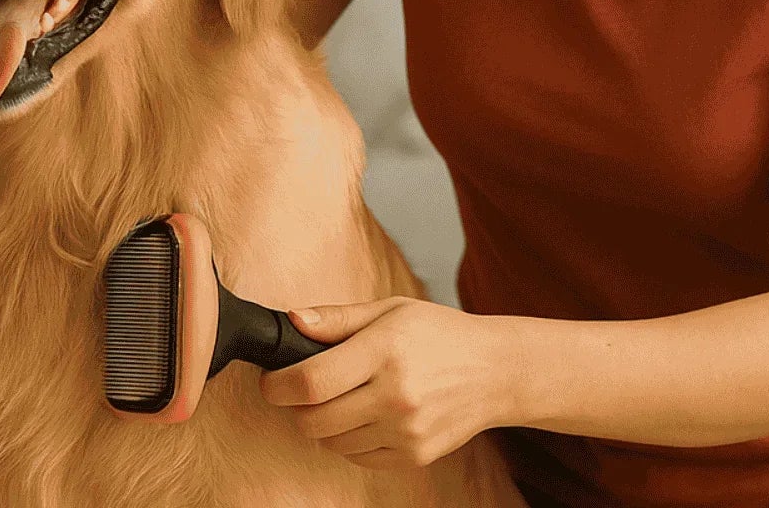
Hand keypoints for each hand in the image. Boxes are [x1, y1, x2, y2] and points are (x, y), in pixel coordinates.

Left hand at [258, 296, 519, 469]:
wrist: (495, 371)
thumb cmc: (439, 334)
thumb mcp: (390, 311)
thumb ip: (337, 319)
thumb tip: (290, 321)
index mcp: (385, 351)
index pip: (310, 382)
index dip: (277, 386)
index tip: (272, 381)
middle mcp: (396, 395)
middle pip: (313, 420)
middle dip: (295, 408)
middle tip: (302, 390)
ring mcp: (407, 430)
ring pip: (332, 442)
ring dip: (323, 424)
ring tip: (343, 398)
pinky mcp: (415, 456)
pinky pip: (358, 457)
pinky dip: (350, 440)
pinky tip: (366, 416)